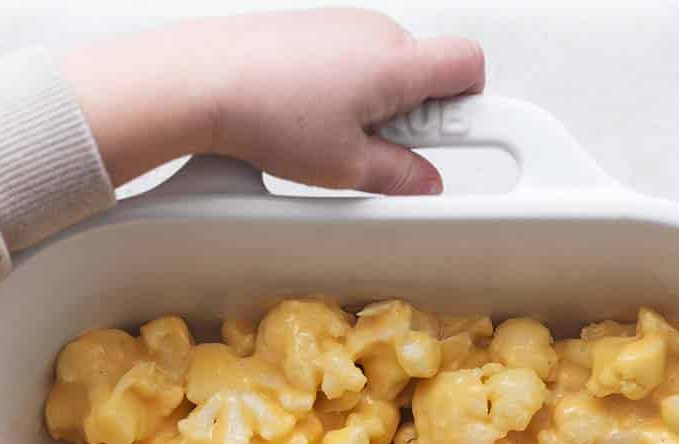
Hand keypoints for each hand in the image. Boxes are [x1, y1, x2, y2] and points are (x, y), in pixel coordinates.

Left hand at [63, 9, 484, 195]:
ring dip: (378, 107)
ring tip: (333, 139)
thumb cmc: (267, 112)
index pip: (471, 68)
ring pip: (388, 69)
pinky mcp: (316, 28)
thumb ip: (400, 178)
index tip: (462, 145)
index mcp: (398, 63)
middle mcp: (378, 32)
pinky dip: (345, 92)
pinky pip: (352, 62)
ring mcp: (346, 25)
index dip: (474, 110)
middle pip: (429, 73)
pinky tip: (310, 119)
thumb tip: (427, 184)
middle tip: (383, 156)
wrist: (204, 80)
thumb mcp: (345, 168)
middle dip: (417, 118)